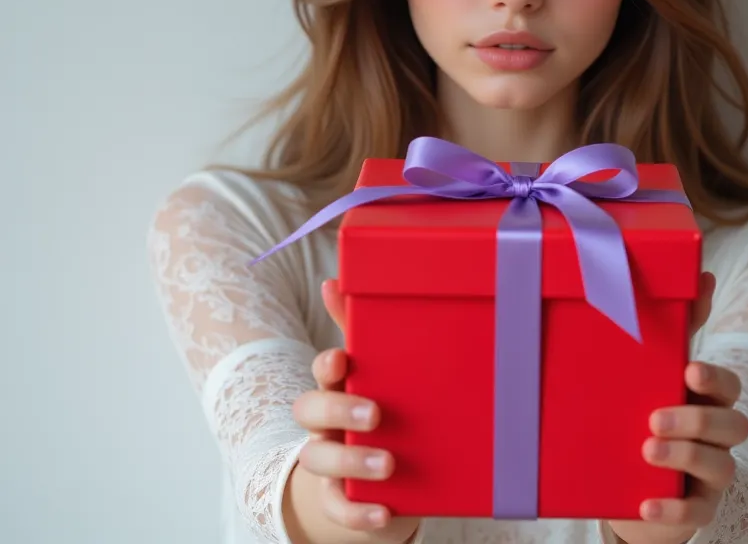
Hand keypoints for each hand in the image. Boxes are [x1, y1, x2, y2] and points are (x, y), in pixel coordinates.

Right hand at [290, 280, 419, 542]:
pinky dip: (359, 513)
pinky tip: (385, 511)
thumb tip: (336, 279)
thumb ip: (361, 328)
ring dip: (349, 461)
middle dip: (337, 410)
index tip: (342, 360)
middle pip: (309, 411)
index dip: (327, 366)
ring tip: (387, 463)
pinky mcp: (342, 500)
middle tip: (375, 414)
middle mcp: (327, 423)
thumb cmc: (388, 407)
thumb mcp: (383, 371)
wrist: (393, 475)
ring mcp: (331, 461)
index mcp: (340, 387)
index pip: (323, 371)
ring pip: (318, 459)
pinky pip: (339, 508)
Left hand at [606, 273, 747, 543]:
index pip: (728, 386)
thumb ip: (675, 328)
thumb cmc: (644, 414)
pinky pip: (696, 513)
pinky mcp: (695, 509)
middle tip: (654, 419)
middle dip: (697, 420)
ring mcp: (709, 475)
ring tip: (648, 450)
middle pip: (732, 426)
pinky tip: (645, 504)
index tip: (689, 370)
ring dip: (686, 457)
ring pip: (720, 467)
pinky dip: (672, 510)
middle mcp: (716, 437)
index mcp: (706, 400)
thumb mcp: (651, 372)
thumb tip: (702, 273)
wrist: (623, 480)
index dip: (715, 379)